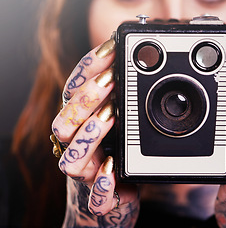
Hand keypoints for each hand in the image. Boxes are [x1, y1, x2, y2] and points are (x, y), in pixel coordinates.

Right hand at [51, 35, 138, 226]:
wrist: (113, 197)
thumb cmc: (116, 152)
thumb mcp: (120, 119)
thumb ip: (123, 95)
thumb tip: (141, 60)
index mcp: (80, 124)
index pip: (73, 91)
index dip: (88, 68)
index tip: (111, 48)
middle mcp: (77, 146)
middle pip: (65, 122)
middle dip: (87, 98)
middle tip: (111, 80)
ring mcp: (86, 173)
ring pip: (71, 158)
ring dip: (91, 135)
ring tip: (112, 117)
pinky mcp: (101, 197)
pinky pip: (96, 197)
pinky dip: (102, 184)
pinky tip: (112, 169)